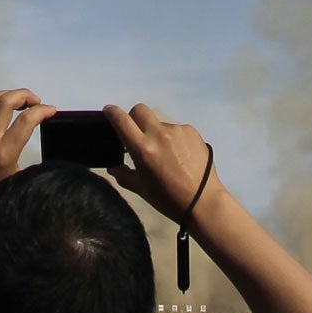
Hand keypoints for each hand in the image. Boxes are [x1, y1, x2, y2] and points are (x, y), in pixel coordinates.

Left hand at [0, 89, 54, 207]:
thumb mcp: (19, 180)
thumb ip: (34, 163)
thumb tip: (55, 152)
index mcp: (4, 153)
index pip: (27, 120)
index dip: (43, 111)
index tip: (52, 111)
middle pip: (6, 101)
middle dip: (25, 95)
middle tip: (36, 101)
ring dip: (9, 95)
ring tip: (22, 102)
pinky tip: (1, 107)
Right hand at [106, 103, 220, 219]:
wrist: (203, 201)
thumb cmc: (168, 199)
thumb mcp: (140, 189)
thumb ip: (123, 174)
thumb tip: (112, 167)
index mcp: (143, 149)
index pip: (121, 120)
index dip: (112, 112)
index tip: (109, 111)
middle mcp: (159, 134)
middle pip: (140, 110)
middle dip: (134, 118)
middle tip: (136, 133)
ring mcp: (177, 130)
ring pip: (159, 123)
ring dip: (156, 133)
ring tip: (165, 154)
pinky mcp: (191, 131)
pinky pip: (175, 129)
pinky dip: (172, 139)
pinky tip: (179, 155)